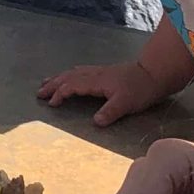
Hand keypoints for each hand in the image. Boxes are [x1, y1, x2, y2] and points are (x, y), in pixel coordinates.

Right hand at [36, 59, 165, 128]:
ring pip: (73, 73)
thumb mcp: (126, 103)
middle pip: (68, 77)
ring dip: (58, 78)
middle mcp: (94, 74)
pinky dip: (69, 74)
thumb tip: (95, 121)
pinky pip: (80, 71)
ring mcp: (99, 71)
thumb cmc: (140, 89)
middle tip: (39, 93)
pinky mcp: (104, 72)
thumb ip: (110, 112)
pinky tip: (70, 76)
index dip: (60, 94)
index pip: (72, 86)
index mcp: (97, 81)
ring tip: (46, 83)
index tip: (51, 104)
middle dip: (52, 85)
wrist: (154, 74)